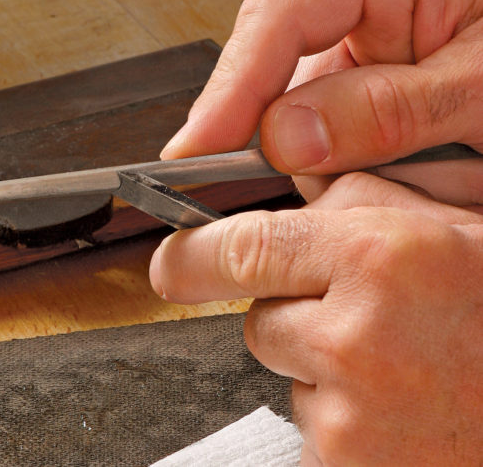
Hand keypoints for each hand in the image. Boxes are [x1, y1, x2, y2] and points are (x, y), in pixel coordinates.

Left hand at [149, 173, 482, 464]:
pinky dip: (338, 408)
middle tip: (350, 315)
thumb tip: (299, 185)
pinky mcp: (348, 461)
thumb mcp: (462, 228)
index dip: (195, 255)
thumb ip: (372, 198)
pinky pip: (310, 418)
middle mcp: (363, 333)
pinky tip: (400, 403)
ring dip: (317, 359)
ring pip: (284, 364)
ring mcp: (353, 409)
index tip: (172, 263)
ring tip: (398, 361)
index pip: (244, 246)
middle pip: (260, 308)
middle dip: (288, 306)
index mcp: (390, 256)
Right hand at [160, 0, 482, 206]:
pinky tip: (366, 193)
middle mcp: (360, 18)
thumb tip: (287, 137)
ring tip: (369, 190)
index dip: (231, 84)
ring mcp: (355, 66)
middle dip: (257, 135)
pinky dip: (333, 181)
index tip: (197, 148)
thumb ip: (391, 106)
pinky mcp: (360, 109)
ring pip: (290, 122)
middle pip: (269, 73)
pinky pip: (321, 149)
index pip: (284, 15)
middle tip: (238, 190)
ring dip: (309, 167)